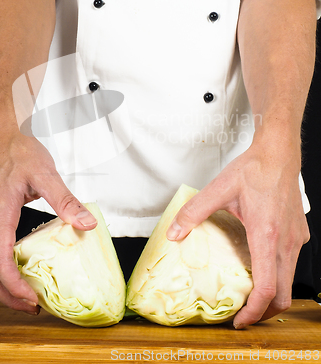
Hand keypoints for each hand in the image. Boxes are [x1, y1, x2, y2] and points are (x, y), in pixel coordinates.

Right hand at [0, 124, 96, 314]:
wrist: (5, 136)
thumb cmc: (21, 152)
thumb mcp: (46, 173)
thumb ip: (65, 200)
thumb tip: (86, 224)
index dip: (13, 285)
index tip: (32, 299)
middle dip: (6, 295)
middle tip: (32, 307)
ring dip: (4, 285)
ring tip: (28, 294)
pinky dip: (5, 269)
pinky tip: (25, 269)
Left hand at [166, 140, 309, 327]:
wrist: (279, 153)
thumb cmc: (253, 170)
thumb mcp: (219, 189)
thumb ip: (194, 212)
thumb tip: (174, 234)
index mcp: (266, 235)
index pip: (267, 289)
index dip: (254, 312)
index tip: (238, 321)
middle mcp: (286, 242)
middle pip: (284, 294)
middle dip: (264, 312)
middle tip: (242, 315)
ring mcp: (297, 239)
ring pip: (289, 280)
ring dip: (272, 294)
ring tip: (248, 295)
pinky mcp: (299, 233)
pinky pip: (291, 264)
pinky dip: (278, 276)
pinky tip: (258, 266)